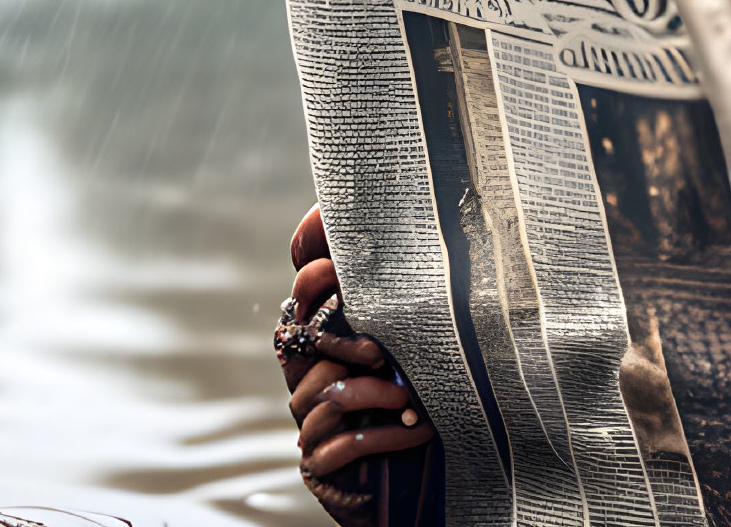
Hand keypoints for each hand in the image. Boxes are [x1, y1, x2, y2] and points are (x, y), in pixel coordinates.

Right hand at [280, 205, 436, 484]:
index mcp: (322, 350)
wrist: (411, 478)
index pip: (299, 310)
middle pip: (308, 350)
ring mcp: (311, 424)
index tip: (336, 270)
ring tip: (410, 397)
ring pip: (328, 397)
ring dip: (373, 394)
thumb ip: (404, 315)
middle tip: (381, 350)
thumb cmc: (416, 398)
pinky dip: (385, 435)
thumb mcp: (411, 351)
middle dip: (345, 345)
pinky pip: (343, 444)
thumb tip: (432, 253)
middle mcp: (308, 383)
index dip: (310, 288)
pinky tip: (419, 430)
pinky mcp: (321, 463)